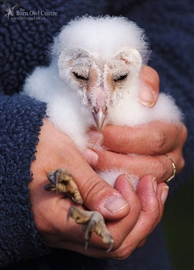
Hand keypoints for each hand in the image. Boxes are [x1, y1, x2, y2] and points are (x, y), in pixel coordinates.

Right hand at [29, 119, 167, 257]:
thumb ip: (91, 186)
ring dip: (141, 216)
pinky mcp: (75, 221)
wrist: (17, 146)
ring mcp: (69, 230)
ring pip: (114, 241)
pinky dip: (129, 215)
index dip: (128, 212)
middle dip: (143, 216)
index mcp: (54, 218)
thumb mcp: (64, 157)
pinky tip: (139, 193)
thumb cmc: (35, 146)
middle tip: (151, 185)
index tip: (126, 179)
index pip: (105, 235)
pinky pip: (107, 229)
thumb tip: (121, 210)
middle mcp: (61, 232)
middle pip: (115, 244)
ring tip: (152, 188)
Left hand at [85, 66, 186, 181]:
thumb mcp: (135, 83)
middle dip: (115, 160)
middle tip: (88, 153)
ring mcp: (160, 174)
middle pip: (149, 166)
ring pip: (140, 183)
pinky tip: (95, 176)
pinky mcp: (145, 185)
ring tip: (88, 162)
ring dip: (112, 174)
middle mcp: (172, 156)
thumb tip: (147, 100)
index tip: (97, 134)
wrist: (123, 119)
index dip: (124, 139)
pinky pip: (132, 192)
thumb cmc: (127, 101)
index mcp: (172, 132)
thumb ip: (144, 82)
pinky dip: (113, 186)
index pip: (153, 139)